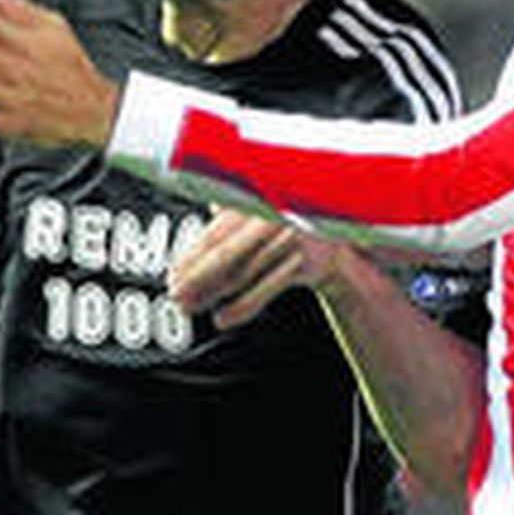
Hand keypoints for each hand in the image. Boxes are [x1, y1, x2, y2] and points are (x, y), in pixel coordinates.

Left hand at [170, 207, 364, 328]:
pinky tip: (224, 318)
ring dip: (213, 293)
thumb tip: (193, 196)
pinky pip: (267, 288)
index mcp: (258, 198)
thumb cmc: (290, 223)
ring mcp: (291, 238)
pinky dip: (244, 305)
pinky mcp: (305, 261)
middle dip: (196, 278)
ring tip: (191, 308)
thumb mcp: (262, 207)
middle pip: (226, 253)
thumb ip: (231, 205)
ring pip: (243, 272)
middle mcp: (274, 215)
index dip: (191, 257)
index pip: (216, 233)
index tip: (173, 275)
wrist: (340, 239)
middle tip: (176, 296)